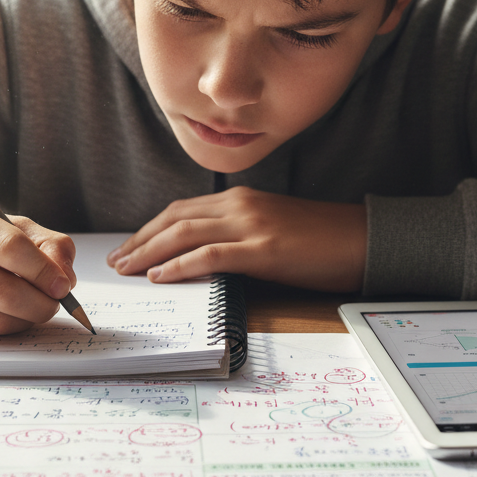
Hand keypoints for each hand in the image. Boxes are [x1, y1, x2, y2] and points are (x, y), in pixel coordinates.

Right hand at [0, 202, 75, 336]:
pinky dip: (4, 328)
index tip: (63, 286)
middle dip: (42, 304)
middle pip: (5, 292)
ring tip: (35, 307)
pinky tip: (8, 315)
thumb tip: (66, 278)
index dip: (45, 272)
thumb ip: (45, 243)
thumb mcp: (5, 224)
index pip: (12, 250)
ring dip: (26, 320)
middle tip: (55, 303)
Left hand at [106, 186, 366, 291]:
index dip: (149, 229)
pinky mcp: (264, 250)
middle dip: (139, 240)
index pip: (181, 210)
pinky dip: (181, 265)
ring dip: (149, 252)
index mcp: (240, 199)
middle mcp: (240, 205)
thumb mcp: (270, 229)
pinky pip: (211, 255)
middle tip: (115, 261)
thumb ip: (237, 235)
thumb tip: (201, 257)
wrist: (362, 239)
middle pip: (174, 219)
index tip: (128, 247)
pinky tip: (162, 276)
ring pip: (185, 233)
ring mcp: (251, 225)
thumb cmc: (319, 240)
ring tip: (127, 270)